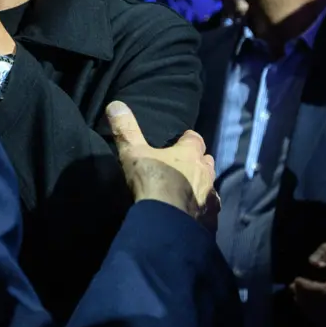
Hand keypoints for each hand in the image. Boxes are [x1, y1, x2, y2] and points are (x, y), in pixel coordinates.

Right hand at [106, 100, 218, 219]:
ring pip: (210, 186)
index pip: (195, 139)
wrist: (165, 222)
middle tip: (183, 165)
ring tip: (188, 190)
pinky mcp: (210, 218)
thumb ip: (126, 129)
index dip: (188, 139)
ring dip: (201, 185)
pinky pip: (209, 210)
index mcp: (190, 154)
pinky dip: (203, 209)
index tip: (180, 140)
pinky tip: (193, 213)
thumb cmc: (151, 182)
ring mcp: (210, 196)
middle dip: (197, 162)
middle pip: (206, 161)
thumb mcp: (133, 153)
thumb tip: (115, 104)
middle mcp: (205, 173)